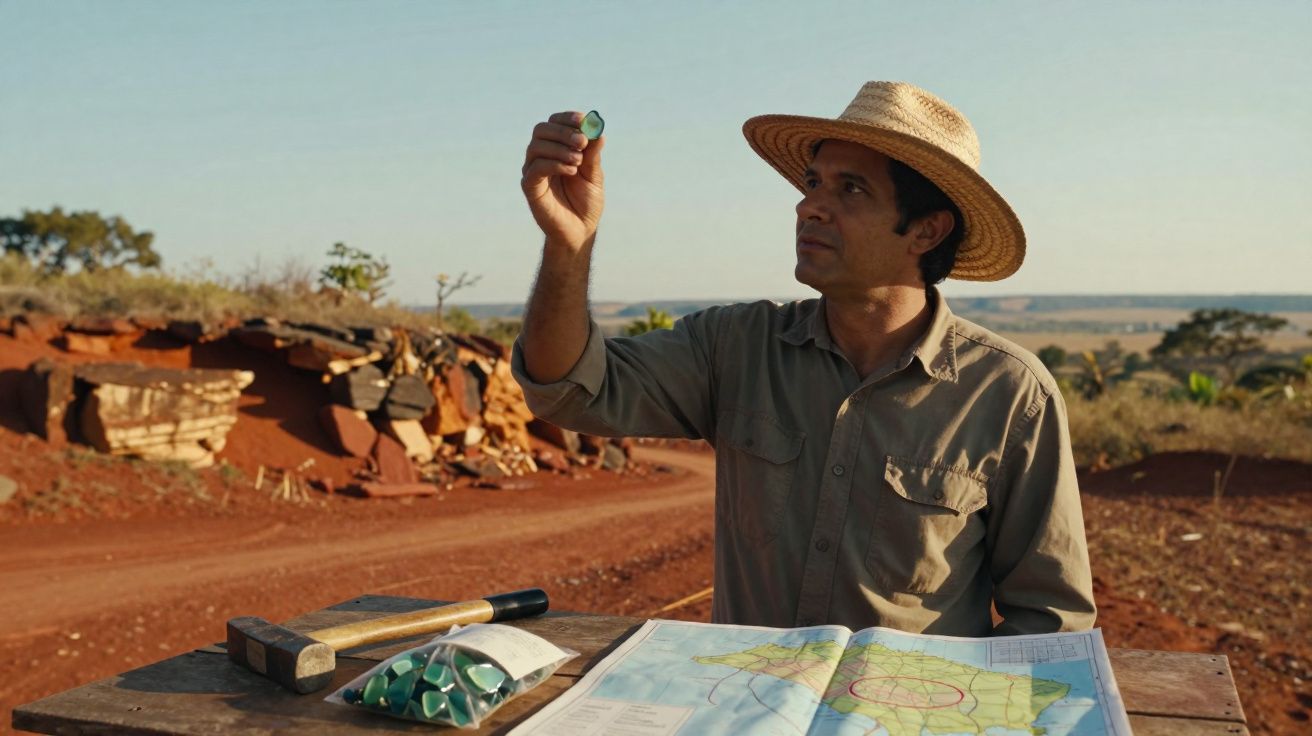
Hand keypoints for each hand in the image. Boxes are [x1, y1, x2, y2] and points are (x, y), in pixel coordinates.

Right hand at [521, 111, 604, 251]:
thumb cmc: (586, 202)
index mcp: (557, 148)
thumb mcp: (594, 175)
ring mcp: (534, 171)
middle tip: (582, 142)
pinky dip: (554, 164)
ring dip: (559, 148)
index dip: (567, 118)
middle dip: (563, 132)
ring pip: (536, 147)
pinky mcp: (530, 187)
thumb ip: (593, 155)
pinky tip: (571, 170)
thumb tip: (598, 131)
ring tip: (579, 160)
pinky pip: (536, 168)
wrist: (580, 231)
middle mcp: (542, 156)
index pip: (555, 123)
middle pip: (541, 130)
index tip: (584, 120)